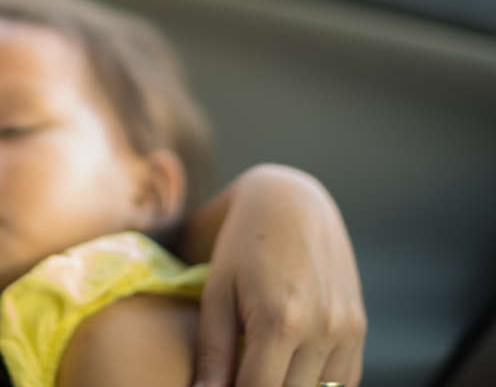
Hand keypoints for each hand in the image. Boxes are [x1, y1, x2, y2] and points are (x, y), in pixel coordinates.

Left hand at [187, 164, 365, 386]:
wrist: (291, 203)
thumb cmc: (242, 245)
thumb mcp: (217, 290)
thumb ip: (213, 349)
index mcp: (280, 320)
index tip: (221, 386)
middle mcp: (321, 329)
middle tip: (240, 372)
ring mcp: (346, 330)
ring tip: (261, 366)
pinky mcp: (359, 328)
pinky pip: (344, 381)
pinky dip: (317, 384)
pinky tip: (289, 367)